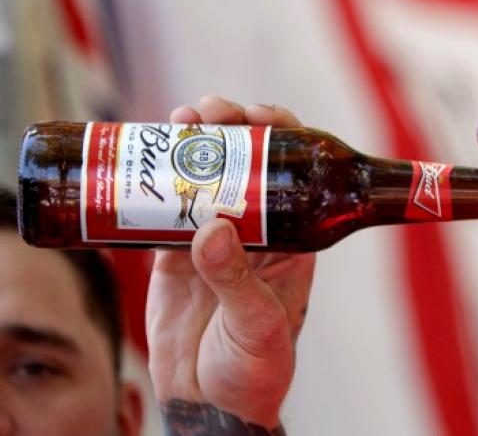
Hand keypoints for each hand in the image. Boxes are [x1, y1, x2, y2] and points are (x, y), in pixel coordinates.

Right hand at [146, 96, 315, 429]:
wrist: (212, 403)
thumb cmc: (254, 370)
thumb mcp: (258, 325)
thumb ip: (237, 281)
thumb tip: (212, 230)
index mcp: (292, 237)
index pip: (290, 171)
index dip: (277, 133)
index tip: (257, 115)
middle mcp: (256, 228)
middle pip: (245, 159)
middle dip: (229, 125)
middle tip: (208, 111)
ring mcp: (212, 237)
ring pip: (203, 173)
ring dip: (192, 141)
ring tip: (178, 122)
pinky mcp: (172, 253)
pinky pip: (163, 206)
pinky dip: (155, 179)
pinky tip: (146, 155)